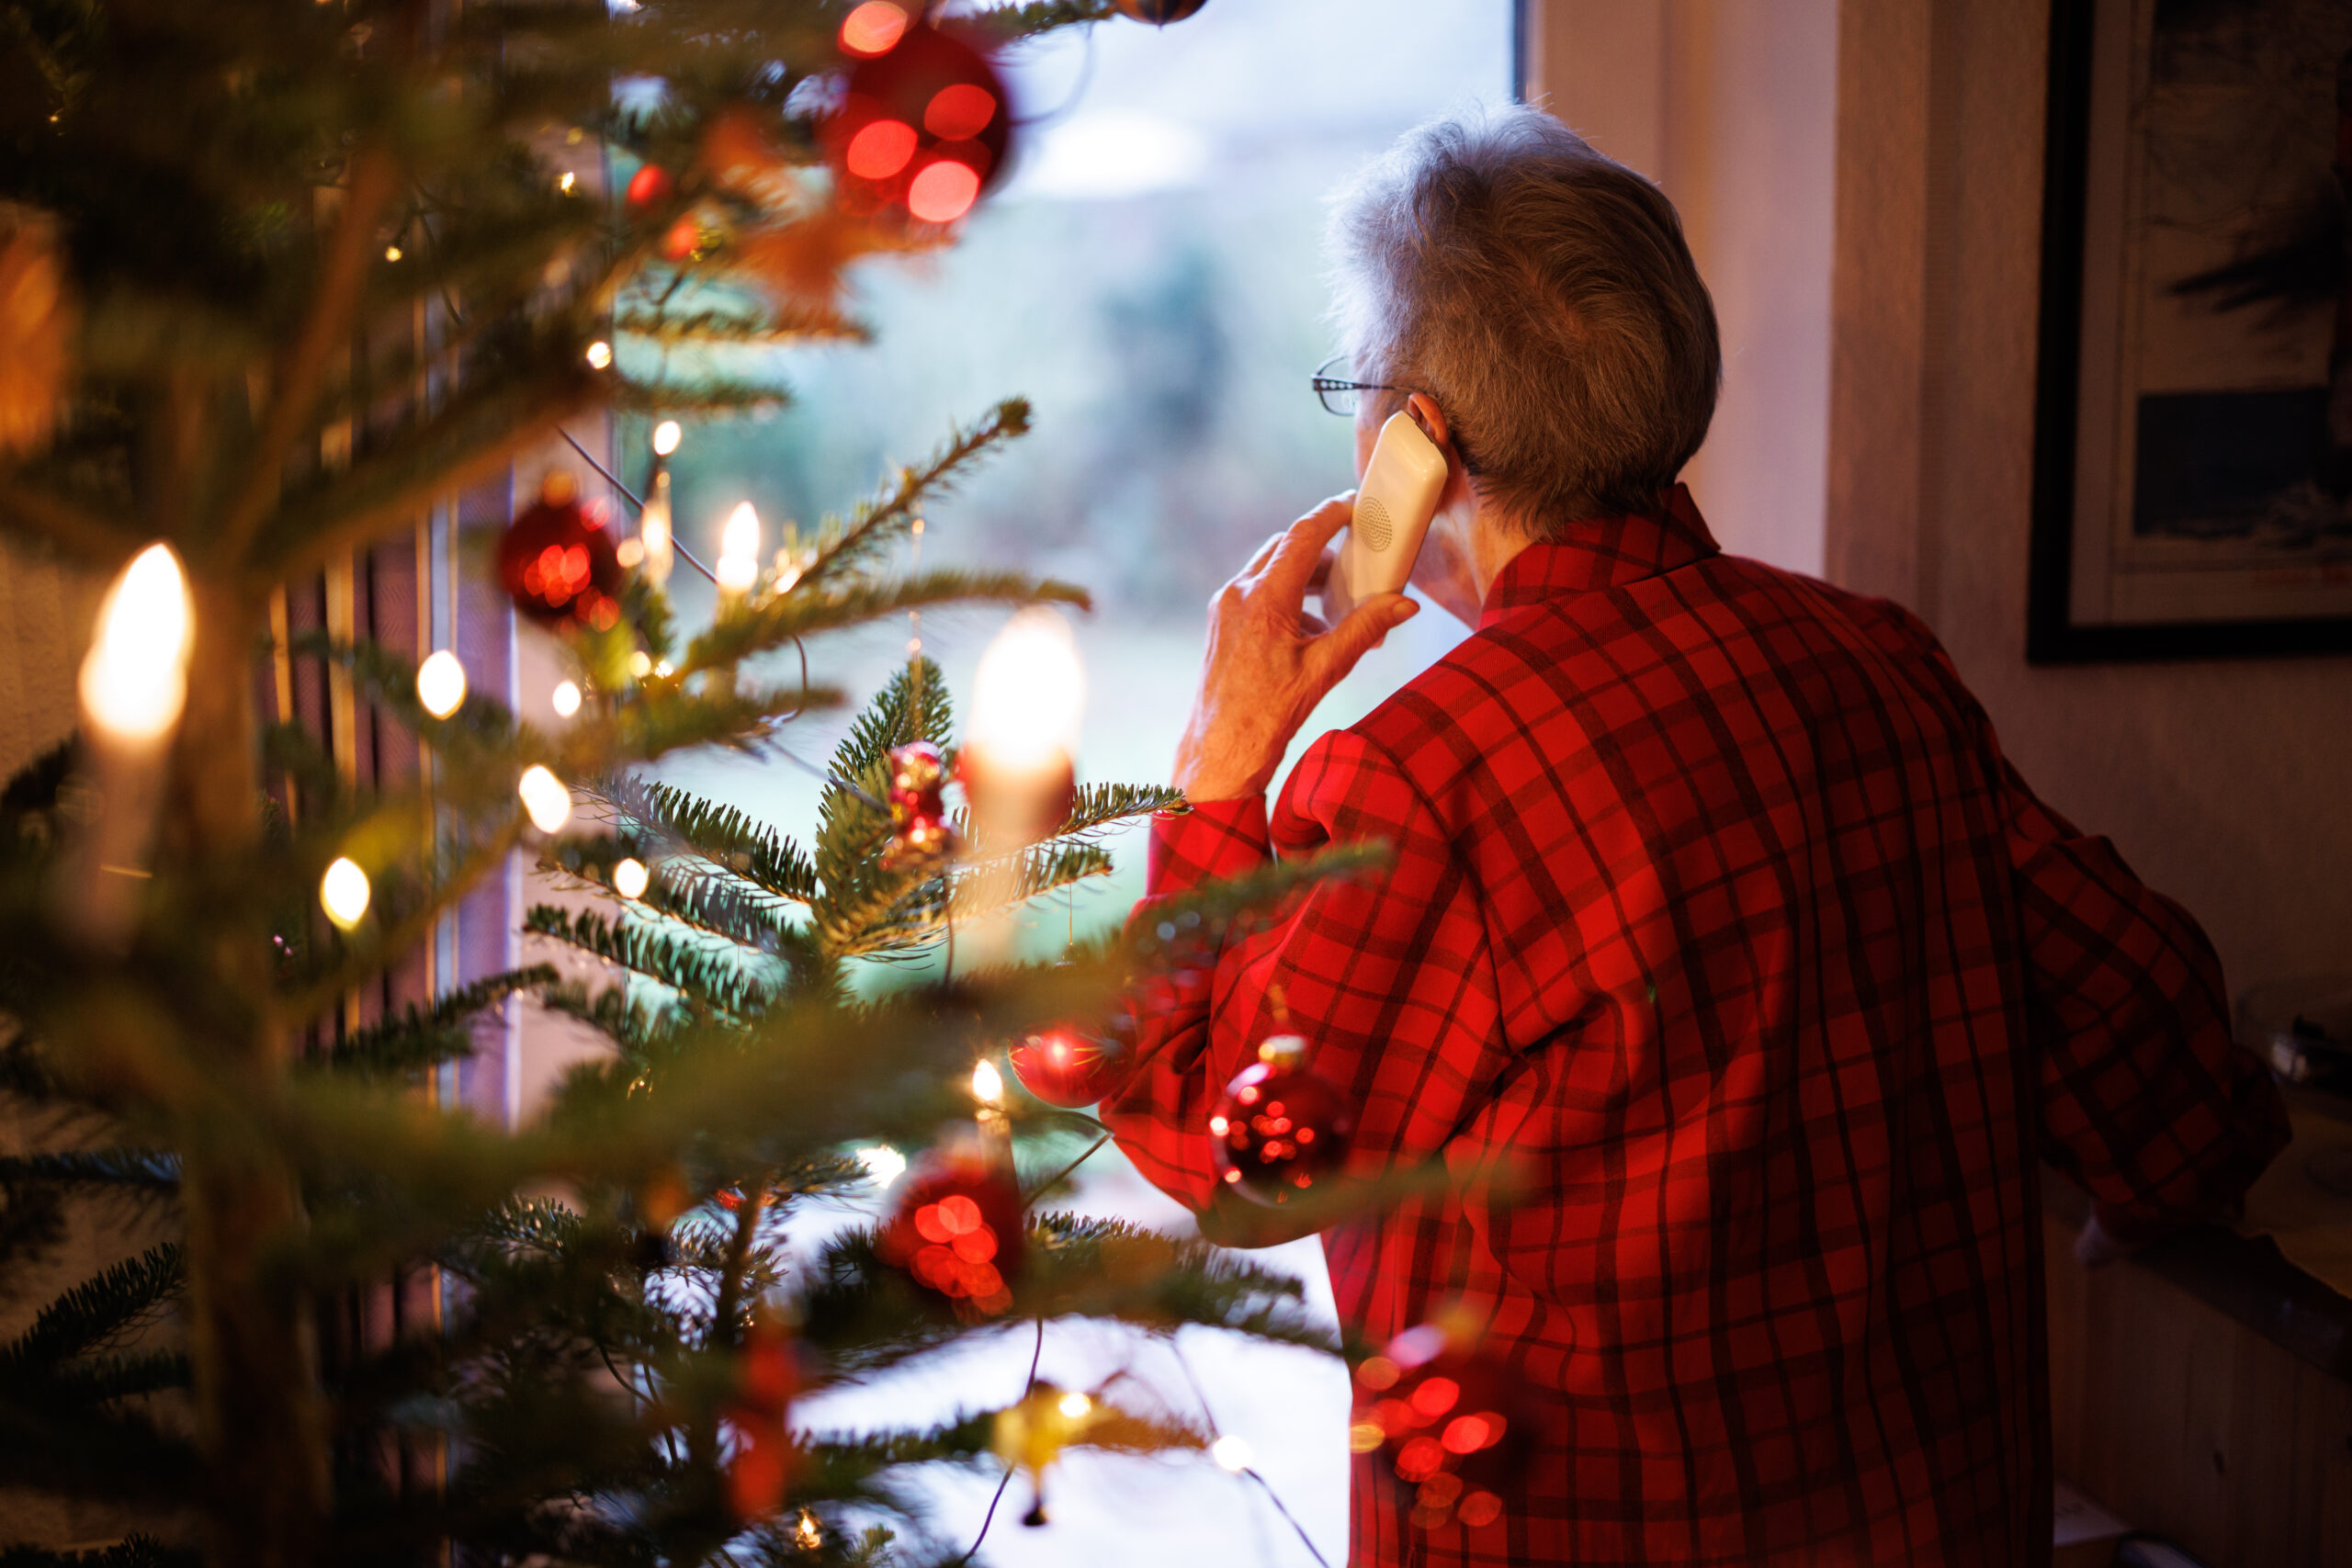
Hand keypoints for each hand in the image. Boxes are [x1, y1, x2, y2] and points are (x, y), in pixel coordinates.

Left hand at [1172, 495, 1418, 802]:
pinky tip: (1311, 628)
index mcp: (1265, 599)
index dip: (1333, 514)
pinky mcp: (1221, 624)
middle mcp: (1239, 594)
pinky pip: (1256, 593)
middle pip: (1286, 547)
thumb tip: (1405, 605)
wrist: (1220, 753)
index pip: (1304, 535)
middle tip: (1356, 553)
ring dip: (1305, 575)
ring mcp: (1225, 608)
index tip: (1355, 505)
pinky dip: (1287, 596)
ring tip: (1340, 598)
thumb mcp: (1327, 669)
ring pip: (1270, 569)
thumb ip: (1367, 629)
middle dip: (1322, 546)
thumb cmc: (1268, 715)